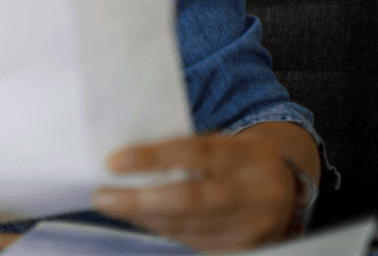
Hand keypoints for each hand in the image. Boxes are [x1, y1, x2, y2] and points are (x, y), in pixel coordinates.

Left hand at [92, 133, 299, 251]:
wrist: (285, 190)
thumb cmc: (237, 159)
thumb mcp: (223, 142)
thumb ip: (185, 147)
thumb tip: (127, 157)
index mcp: (249, 155)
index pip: (196, 154)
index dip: (152, 158)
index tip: (114, 162)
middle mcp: (254, 193)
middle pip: (189, 199)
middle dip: (139, 200)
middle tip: (102, 196)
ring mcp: (250, 226)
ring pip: (186, 225)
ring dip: (142, 217)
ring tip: (111, 205)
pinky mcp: (242, 248)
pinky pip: (191, 241)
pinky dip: (159, 229)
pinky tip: (138, 218)